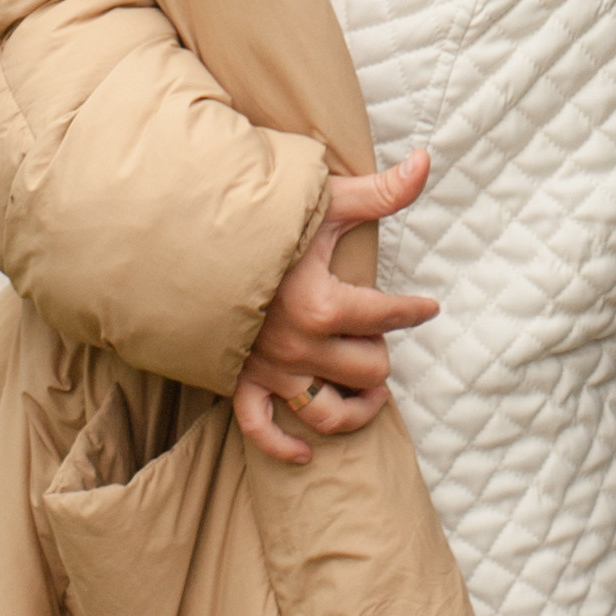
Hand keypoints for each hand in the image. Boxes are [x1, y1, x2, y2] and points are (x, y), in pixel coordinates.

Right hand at [233, 149, 436, 466]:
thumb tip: (425, 161)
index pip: (388, 316)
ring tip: (369, 392)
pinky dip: (285, 447)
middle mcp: (301, 346)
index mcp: (325, 304)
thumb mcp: (324, 202)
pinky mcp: (240, 381)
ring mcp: (270, 369)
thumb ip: (380, 191)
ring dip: (354, 407)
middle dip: (381, 353)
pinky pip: (262, 430)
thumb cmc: (262, 218)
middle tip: (378, 335)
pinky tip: (306, 454)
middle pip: (369, 369)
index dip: (415, 310)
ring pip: (328, 410)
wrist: (188, 239)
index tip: (427, 307)